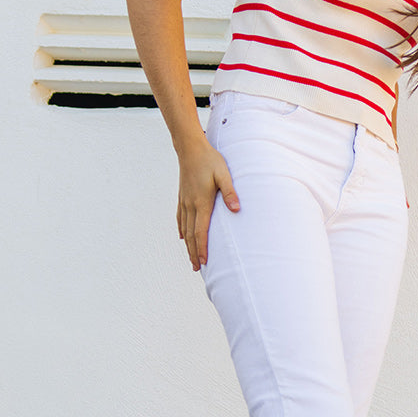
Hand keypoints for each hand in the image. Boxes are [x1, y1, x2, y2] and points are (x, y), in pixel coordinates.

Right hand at [176, 143, 239, 271]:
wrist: (190, 148)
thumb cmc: (210, 160)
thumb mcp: (224, 174)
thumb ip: (229, 192)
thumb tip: (236, 209)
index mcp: (201, 202)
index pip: (201, 231)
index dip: (202, 248)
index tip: (203, 262)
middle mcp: (190, 205)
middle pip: (191, 235)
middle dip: (194, 252)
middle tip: (197, 268)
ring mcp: (185, 201)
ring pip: (185, 228)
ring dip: (188, 245)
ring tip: (191, 258)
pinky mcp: (182, 196)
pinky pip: (181, 218)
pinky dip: (182, 230)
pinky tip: (183, 236)